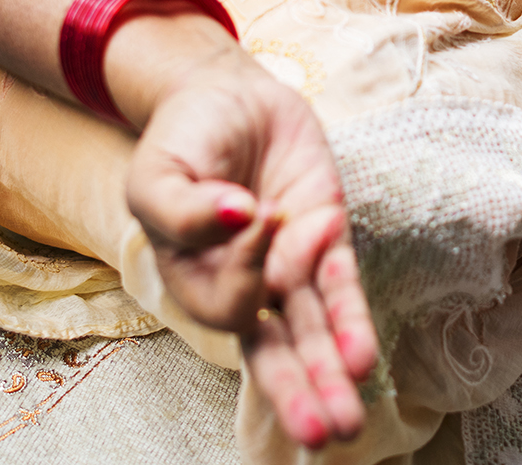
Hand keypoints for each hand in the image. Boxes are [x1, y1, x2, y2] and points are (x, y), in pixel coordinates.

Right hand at [122, 40, 377, 447]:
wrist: (226, 92)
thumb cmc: (184, 138)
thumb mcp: (157, 171)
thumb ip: (180, 208)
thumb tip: (237, 220)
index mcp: (194, 278)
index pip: (226, 304)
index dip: (246, 271)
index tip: (259, 213)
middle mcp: (243, 283)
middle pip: (272, 349)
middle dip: (298, 392)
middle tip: (322, 433)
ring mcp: (288, 264)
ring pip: (313, 332)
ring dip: (333, 374)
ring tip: (351, 423)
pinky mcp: (327, 237)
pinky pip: (343, 288)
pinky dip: (353, 320)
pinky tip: (364, 358)